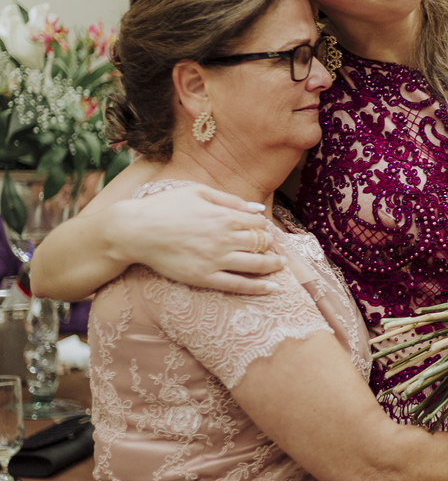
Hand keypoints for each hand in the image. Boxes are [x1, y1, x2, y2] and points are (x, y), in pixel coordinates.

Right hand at [111, 184, 286, 294]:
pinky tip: (272, 288)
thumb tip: (258, 209)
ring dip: (273, 265)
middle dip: (271, 246)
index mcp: (224, 216)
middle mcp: (224, 238)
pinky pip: (238, 285)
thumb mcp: (198, 192)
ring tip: (280, 266)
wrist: (134, 230)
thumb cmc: (164, 207)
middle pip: (261, 243)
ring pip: (256, 264)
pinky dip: (259, 287)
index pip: (259, 223)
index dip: (264, 227)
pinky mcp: (205, 278)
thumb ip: (230, 200)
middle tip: (276, 249)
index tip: (264, 231)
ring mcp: (215, 260)